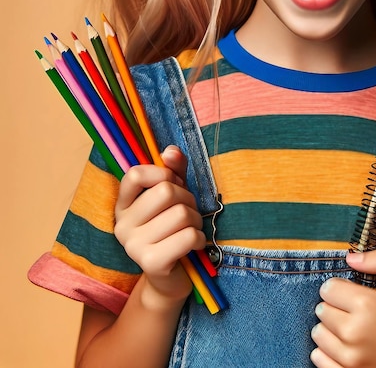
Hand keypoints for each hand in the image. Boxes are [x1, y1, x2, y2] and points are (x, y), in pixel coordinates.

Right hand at [114, 146, 206, 302]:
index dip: (162, 173)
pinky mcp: (150, 263)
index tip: (173, 184)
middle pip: (166, 191)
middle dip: (188, 199)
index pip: (135, 174)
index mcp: (123, 205)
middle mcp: (122, 224)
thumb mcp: (174, 196)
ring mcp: (133, 245)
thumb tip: (170, 151)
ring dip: (196, 220)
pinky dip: (199, 238)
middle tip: (187, 212)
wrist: (170, 277)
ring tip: (191, 229)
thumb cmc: (172, 229)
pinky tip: (194, 244)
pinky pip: (188, 236)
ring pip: (181, 213)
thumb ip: (174, 171)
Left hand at [311, 250, 375, 367]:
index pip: (328, 288)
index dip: (339, 286)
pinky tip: (345, 346)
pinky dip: (326, 351)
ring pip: (318, 334)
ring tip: (350, 327)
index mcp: (367, 305)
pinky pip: (319, 360)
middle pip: (321, 310)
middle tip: (353, 309)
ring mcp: (352, 359)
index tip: (351, 291)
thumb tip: (351, 257)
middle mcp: (355, 333)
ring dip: (329, 328)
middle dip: (334, 305)